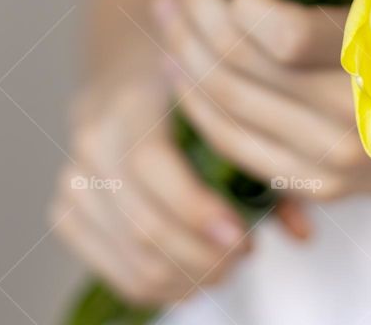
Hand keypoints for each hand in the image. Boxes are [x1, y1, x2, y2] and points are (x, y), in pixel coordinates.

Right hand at [49, 79, 251, 305]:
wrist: (129, 82)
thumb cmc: (191, 100)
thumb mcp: (227, 113)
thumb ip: (265, 167)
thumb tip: (304, 232)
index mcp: (132, 103)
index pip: (150, 165)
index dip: (196, 211)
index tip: (243, 239)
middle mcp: (92, 140)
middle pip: (142, 224)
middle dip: (201, 256)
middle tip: (242, 256)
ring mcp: (73, 179)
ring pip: (131, 257)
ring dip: (187, 277)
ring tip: (224, 267)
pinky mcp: (66, 213)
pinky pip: (115, 273)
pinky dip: (161, 288)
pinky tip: (194, 277)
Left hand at [154, 0, 370, 200]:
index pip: (280, 36)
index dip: (243, 0)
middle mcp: (352, 121)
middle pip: (237, 69)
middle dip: (193, 12)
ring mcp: (330, 163)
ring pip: (223, 108)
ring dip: (182, 54)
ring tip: (166, 12)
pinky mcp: (316, 186)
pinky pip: (234, 147)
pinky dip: (198, 106)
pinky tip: (181, 70)